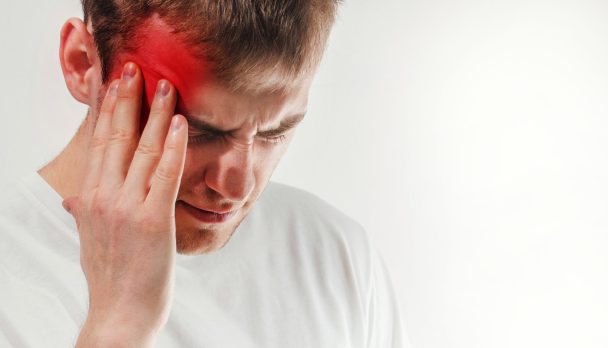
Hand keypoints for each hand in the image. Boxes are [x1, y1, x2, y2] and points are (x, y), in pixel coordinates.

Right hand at [63, 62, 187, 344]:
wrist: (120, 314)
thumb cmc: (111, 277)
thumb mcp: (89, 239)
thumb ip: (86, 213)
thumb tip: (77, 201)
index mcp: (88, 198)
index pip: (99, 143)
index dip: (106, 110)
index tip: (114, 83)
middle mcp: (102, 197)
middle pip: (115, 137)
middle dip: (127, 99)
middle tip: (136, 68)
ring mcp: (126, 207)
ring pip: (141, 149)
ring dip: (155, 113)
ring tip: (165, 86)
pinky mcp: (152, 219)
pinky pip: (164, 174)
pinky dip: (172, 145)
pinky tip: (179, 123)